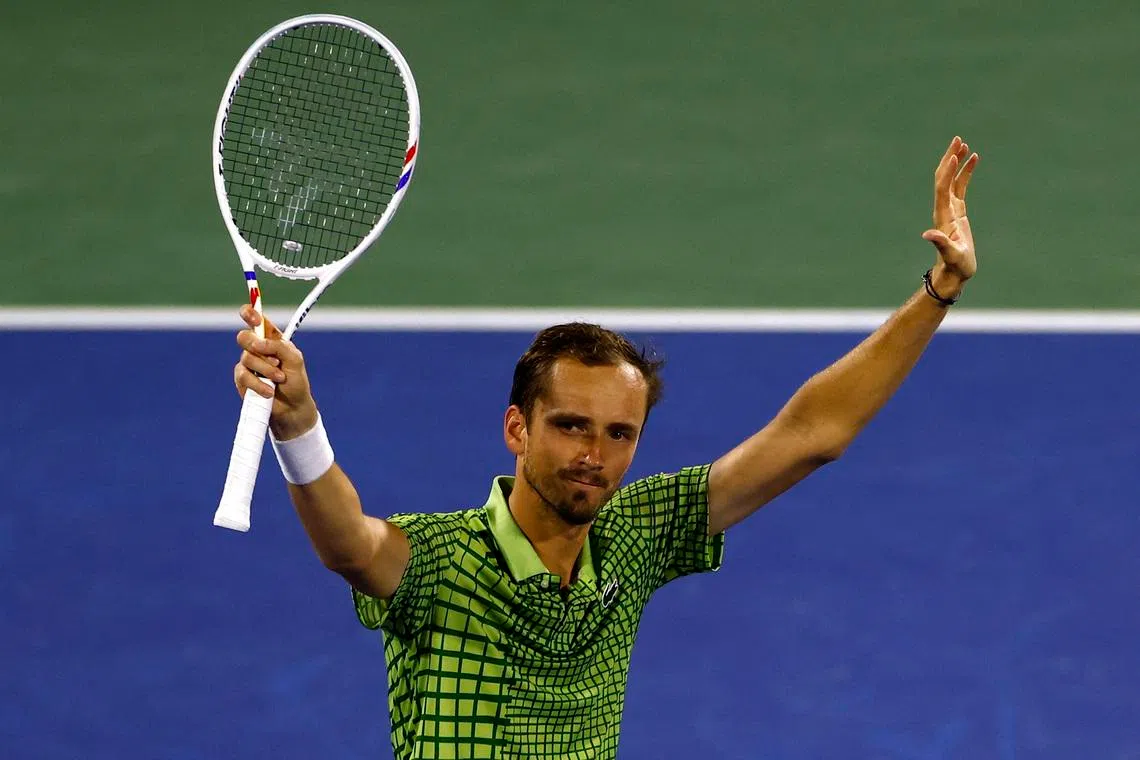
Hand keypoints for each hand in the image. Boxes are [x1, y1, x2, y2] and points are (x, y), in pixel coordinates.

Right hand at [233, 305, 318, 439]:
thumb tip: (258, 344)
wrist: (292, 408)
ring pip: (247, 358)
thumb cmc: (296, 382)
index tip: (253, 316)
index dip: (251, 313)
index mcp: (271, 338)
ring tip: (279, 379)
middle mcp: (257, 348)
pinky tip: (269, 391)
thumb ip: (279, 347)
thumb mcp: (295, 360)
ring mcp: (248, 364)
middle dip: (256, 346)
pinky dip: (258, 384)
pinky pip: (243, 376)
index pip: (256, 319)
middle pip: (244, 336)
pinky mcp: (242, 379)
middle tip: (273, 358)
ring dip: (266, 370)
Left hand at [921, 136, 979, 297]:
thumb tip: (927, 234)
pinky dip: (965, 173)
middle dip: (949, 159)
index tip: (955, 155)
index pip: (943, 189)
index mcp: (943, 216)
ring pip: (952, 179)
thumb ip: (940, 244)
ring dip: (957, 162)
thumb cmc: (955, 266)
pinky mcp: (958, 212)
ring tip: (965, 144)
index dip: (948, 172)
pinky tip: (973, 160)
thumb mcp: (951, 255)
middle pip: (943, 178)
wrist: (954, 273)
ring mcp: (951, 209)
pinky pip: (961, 187)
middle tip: (958, 139)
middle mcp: (944, 209)